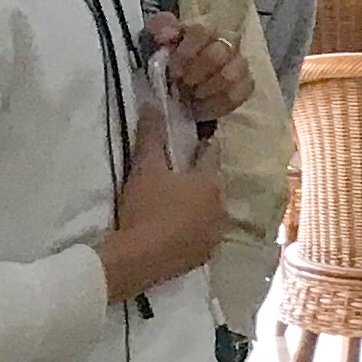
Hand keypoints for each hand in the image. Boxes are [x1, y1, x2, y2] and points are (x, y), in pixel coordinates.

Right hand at [98, 100, 226, 301]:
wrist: (139, 258)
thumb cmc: (146, 208)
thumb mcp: (145, 168)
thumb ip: (151, 136)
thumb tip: (153, 103)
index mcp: (211, 181)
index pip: (211, 154)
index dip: (200, 146)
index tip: (191, 143)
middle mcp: (221, 206)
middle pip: (212, 184)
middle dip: (199, 179)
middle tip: (177, 177)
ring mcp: (216, 233)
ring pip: (210, 211)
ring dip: (198, 206)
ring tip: (174, 205)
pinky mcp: (205, 256)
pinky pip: (202, 236)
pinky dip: (193, 230)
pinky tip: (176, 231)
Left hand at [147, 14, 249, 126]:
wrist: (172, 88)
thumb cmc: (164, 61)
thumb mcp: (151, 39)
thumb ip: (159, 28)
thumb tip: (168, 34)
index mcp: (202, 30)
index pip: (203, 31)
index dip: (187, 52)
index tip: (172, 68)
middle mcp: (226, 43)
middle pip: (219, 53)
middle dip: (196, 72)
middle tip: (181, 83)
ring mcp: (239, 65)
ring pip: (232, 74)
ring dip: (207, 88)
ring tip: (191, 95)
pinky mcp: (244, 87)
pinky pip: (238, 94)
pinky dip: (216, 103)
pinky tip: (201, 106)